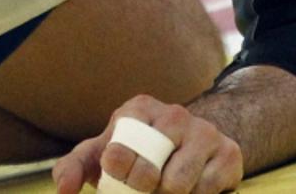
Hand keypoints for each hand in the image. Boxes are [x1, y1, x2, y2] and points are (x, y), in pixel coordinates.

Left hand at [52, 94, 242, 193]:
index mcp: (139, 109)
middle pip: (148, 174)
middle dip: (141, 190)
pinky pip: (206, 190)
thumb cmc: (136, 152)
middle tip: (144, 187)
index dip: (117, 171)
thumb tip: (65, 190)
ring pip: (177, 186)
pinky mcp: (230, 153)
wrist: (192, 142)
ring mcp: (206, 133)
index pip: (118, 150)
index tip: (118, 176)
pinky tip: (191, 188)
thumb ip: (74, 168)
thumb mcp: (101, 154)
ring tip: (164, 187)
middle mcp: (175, 115)